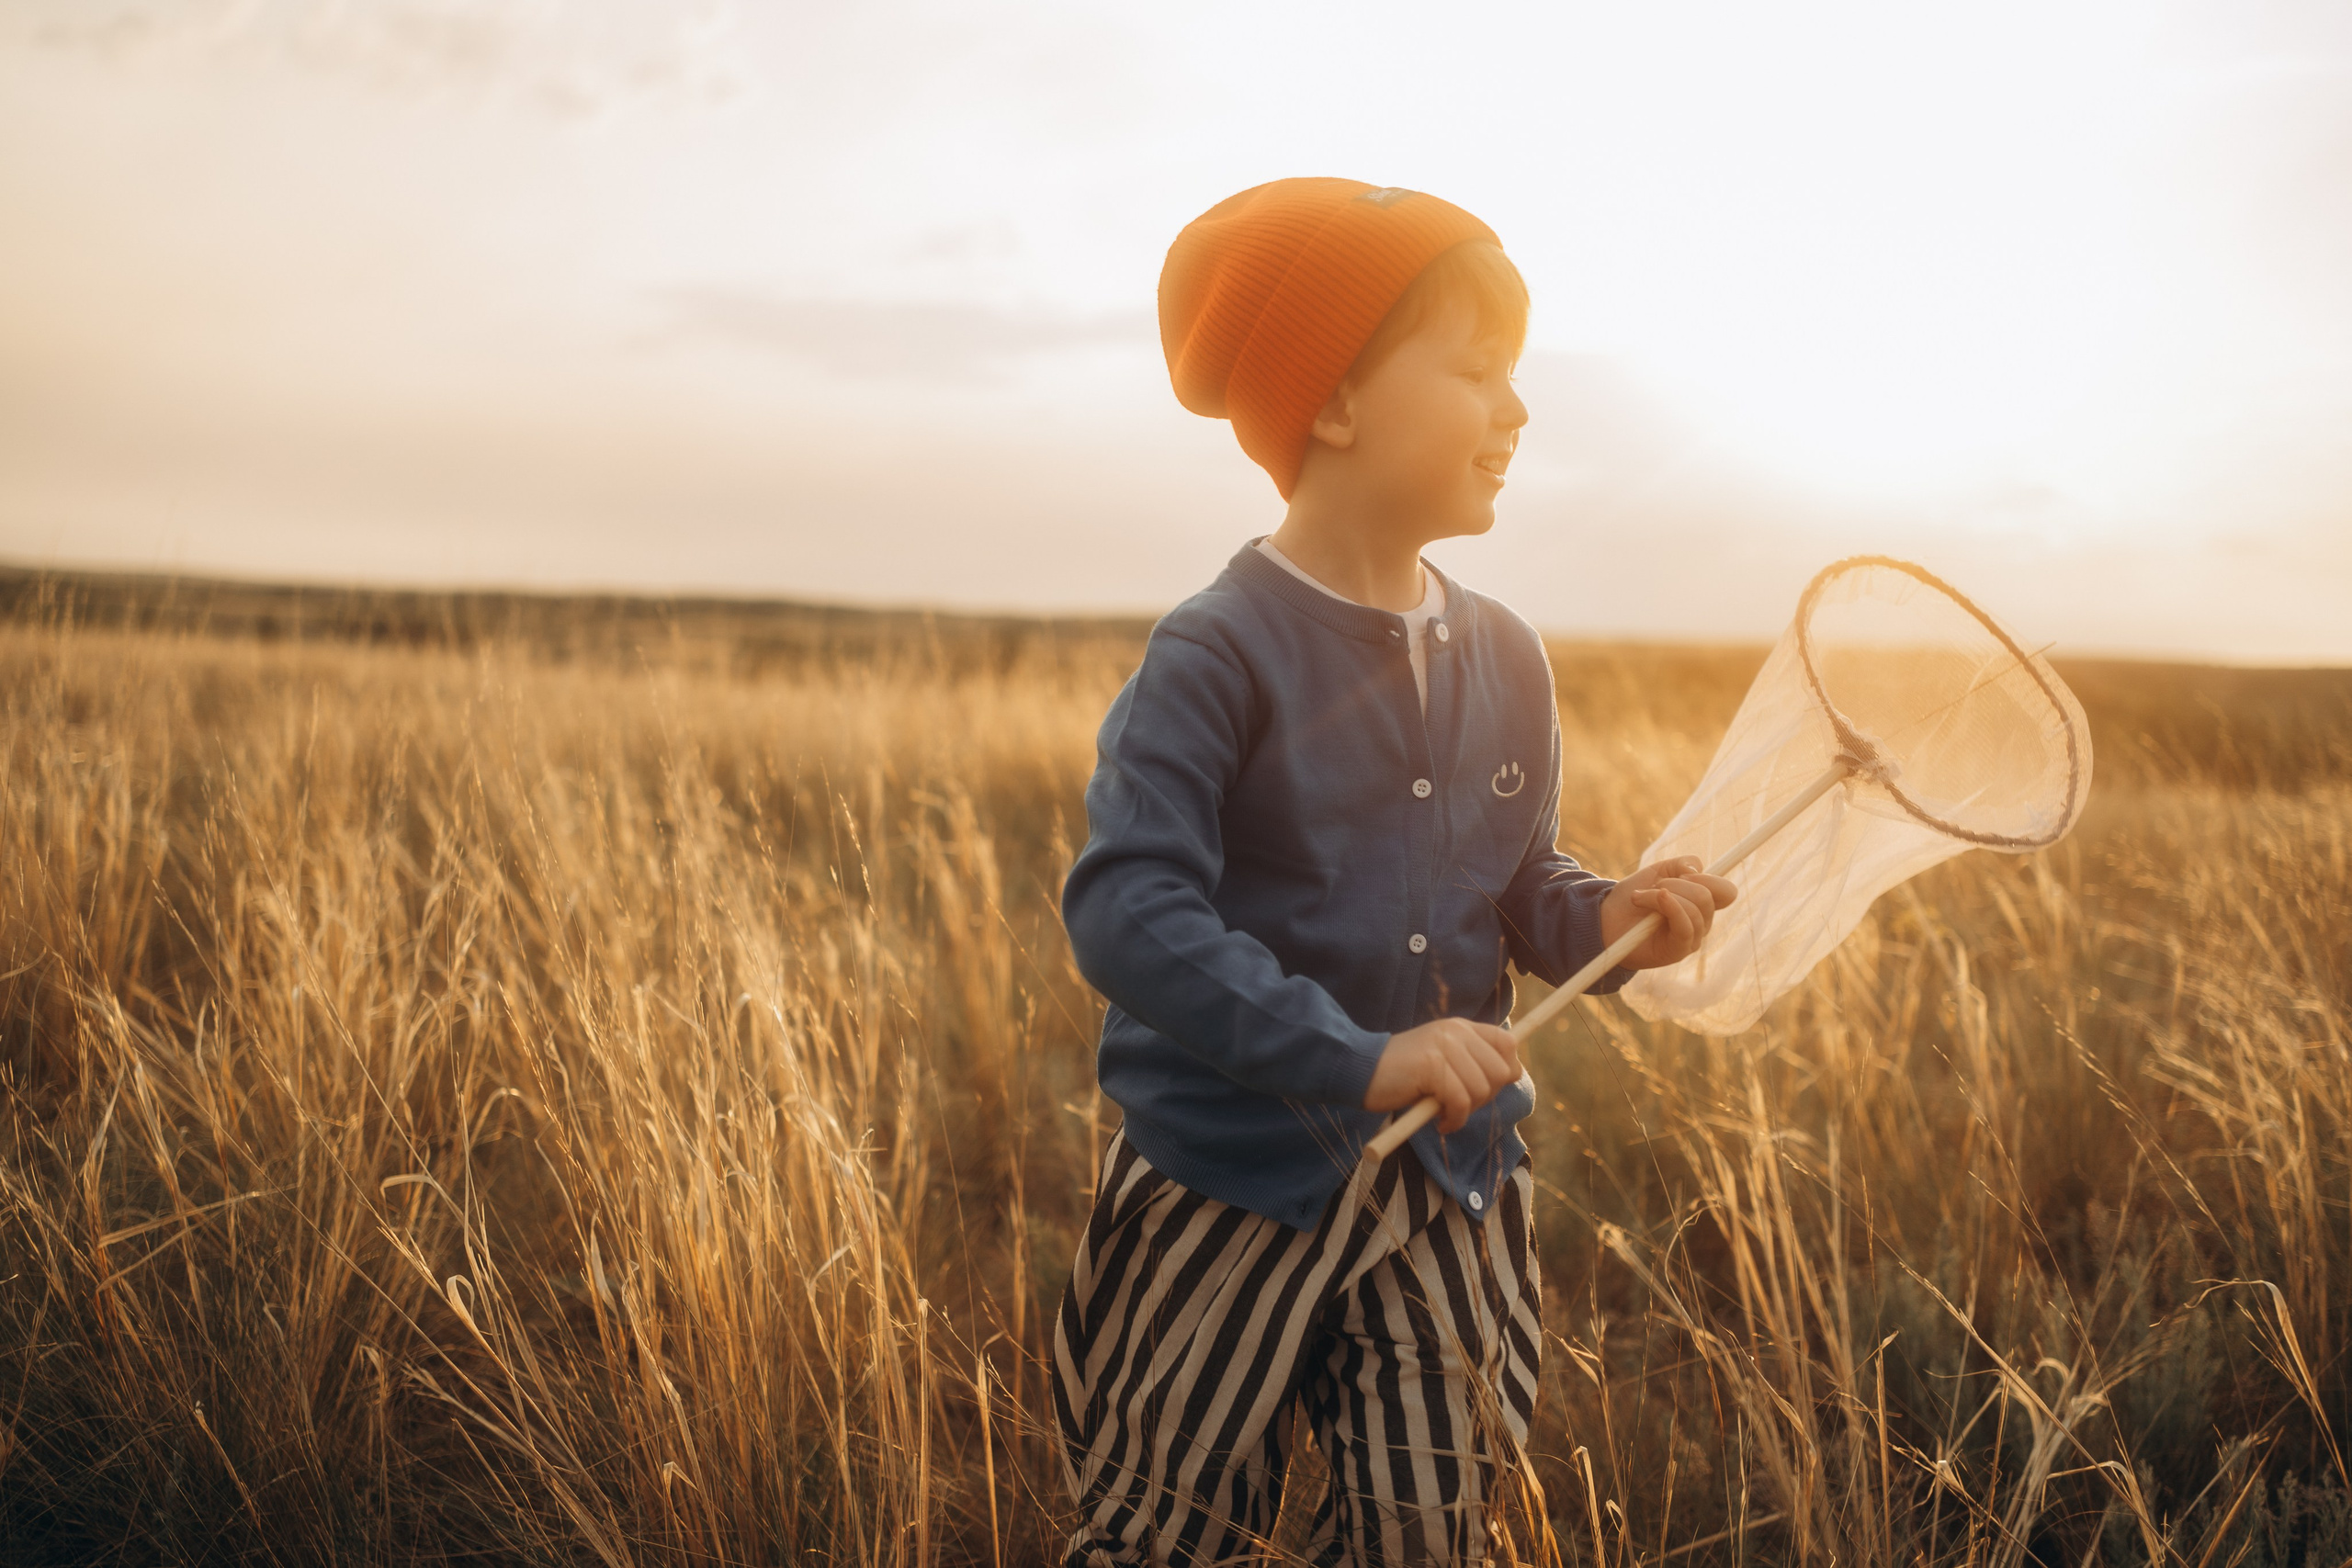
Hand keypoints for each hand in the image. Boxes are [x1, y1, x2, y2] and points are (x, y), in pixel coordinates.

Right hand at [1363, 1018, 1522, 1134]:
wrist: (1360, 1070)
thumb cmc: (1402, 1073)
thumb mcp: (1442, 1059)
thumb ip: (1472, 1062)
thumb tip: (1511, 1075)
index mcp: (1461, 1028)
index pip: (1507, 1043)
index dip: (1507, 1070)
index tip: (1487, 1088)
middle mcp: (1456, 1032)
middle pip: (1501, 1071)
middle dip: (1486, 1097)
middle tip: (1460, 1105)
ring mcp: (1444, 1047)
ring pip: (1481, 1090)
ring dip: (1466, 1112)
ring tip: (1443, 1112)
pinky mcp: (1432, 1066)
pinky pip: (1461, 1103)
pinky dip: (1453, 1120)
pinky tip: (1438, 1122)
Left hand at [1600, 856, 1737, 969]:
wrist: (1606, 918)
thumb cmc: (1634, 896)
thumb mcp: (1659, 871)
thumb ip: (1682, 864)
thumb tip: (1697, 871)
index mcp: (1702, 903)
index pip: (1727, 892)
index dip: (1710, 878)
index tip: (1684, 873)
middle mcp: (1702, 922)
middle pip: (1707, 896)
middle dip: (1677, 883)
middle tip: (1654, 886)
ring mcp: (1692, 938)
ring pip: (1695, 908)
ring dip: (1661, 894)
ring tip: (1639, 897)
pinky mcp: (1678, 951)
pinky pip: (1685, 926)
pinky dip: (1669, 906)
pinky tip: (1648, 899)